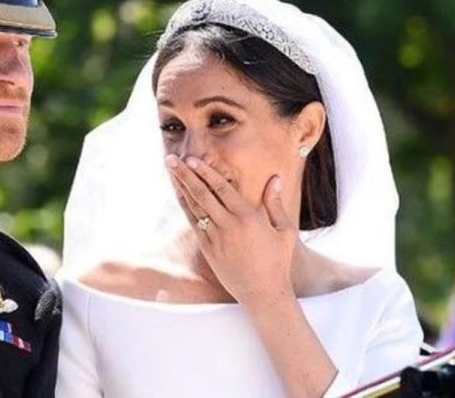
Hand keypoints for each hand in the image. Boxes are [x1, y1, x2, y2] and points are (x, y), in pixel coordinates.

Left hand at [165, 155, 296, 308]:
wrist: (264, 295)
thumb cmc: (278, 262)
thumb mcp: (284, 231)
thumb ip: (275, 203)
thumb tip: (275, 178)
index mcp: (248, 218)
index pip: (222, 188)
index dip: (205, 172)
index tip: (193, 159)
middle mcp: (229, 226)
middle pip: (203, 194)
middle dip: (186, 175)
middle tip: (171, 160)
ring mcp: (216, 239)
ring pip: (195, 208)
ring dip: (181, 188)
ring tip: (170, 172)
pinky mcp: (209, 250)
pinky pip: (194, 224)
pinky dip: (185, 208)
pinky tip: (179, 195)